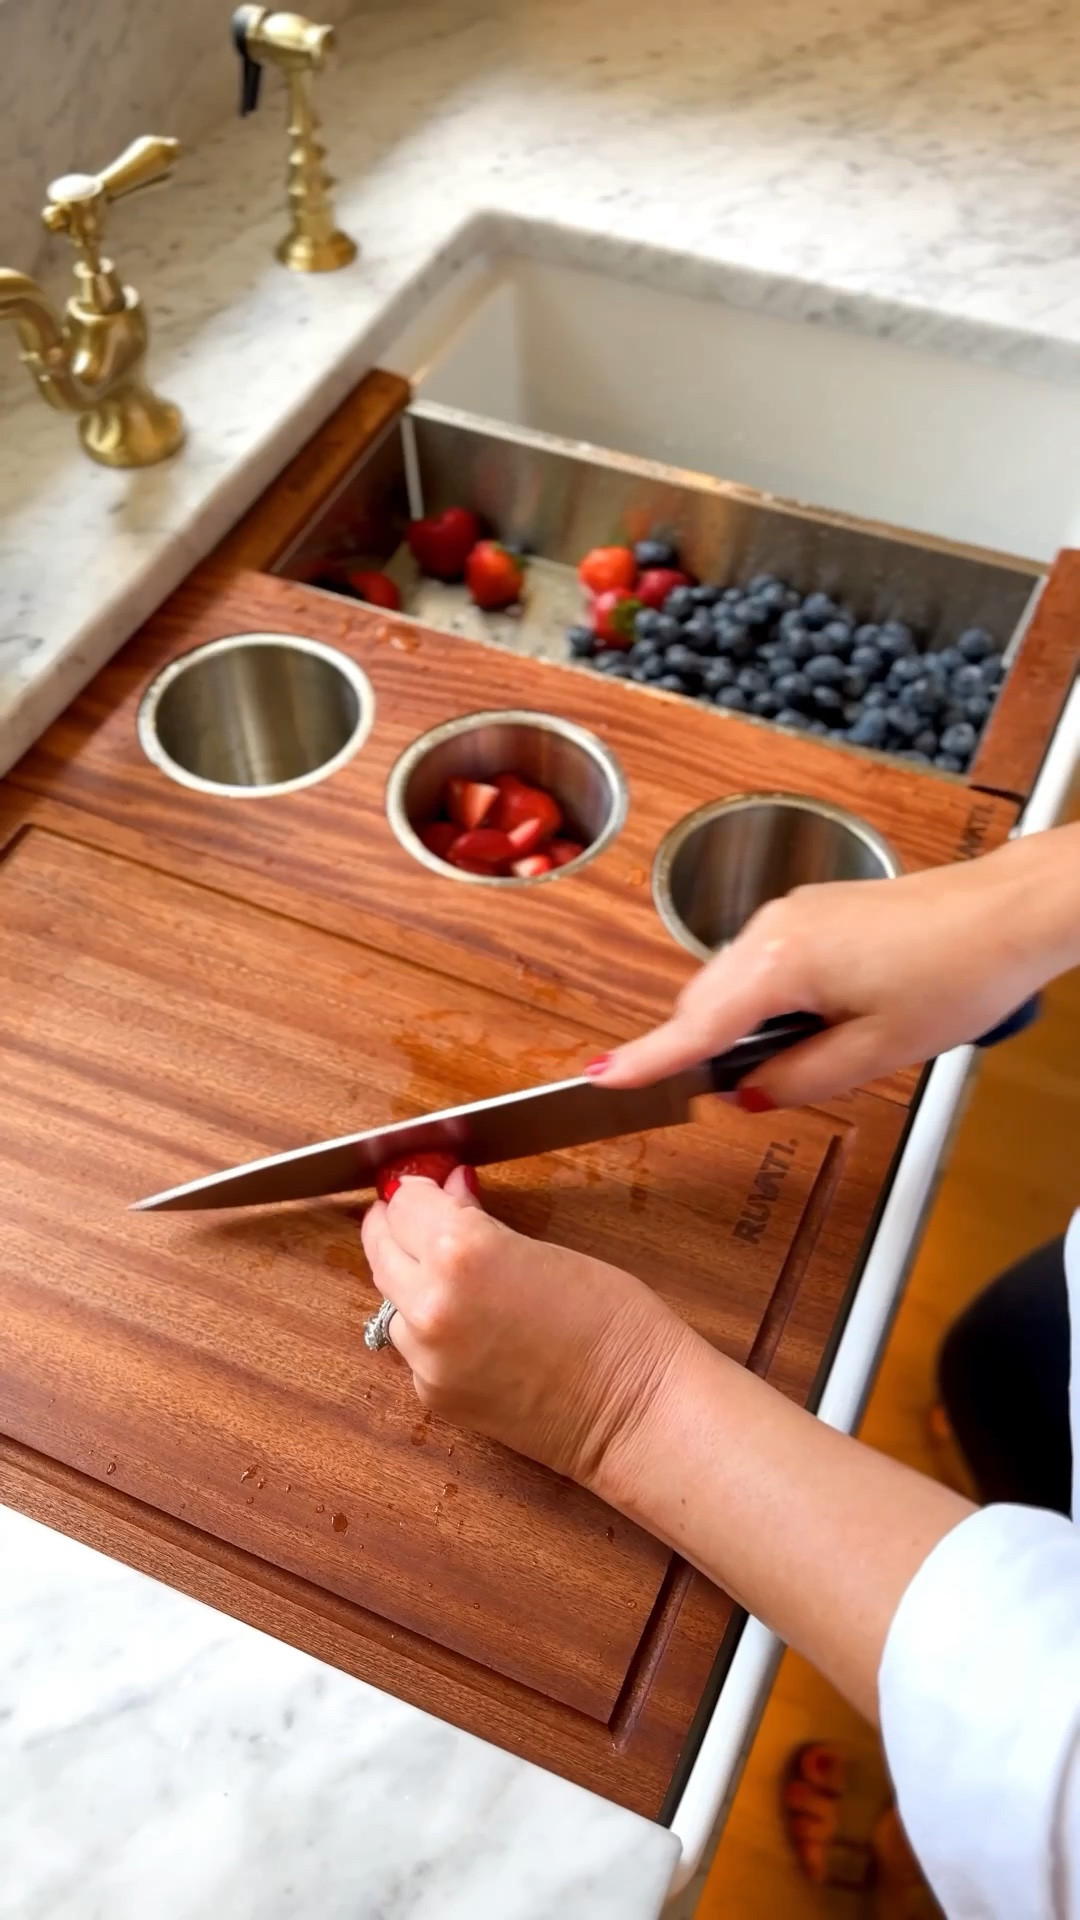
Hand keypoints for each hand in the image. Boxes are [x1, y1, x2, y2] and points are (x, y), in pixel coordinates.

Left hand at [360, 1169, 690, 1484]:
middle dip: (399, 1228)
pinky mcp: (433, 1395)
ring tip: (454, 1277)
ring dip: (409, 1283)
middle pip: (380, 1247)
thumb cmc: (612, 1321)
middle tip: (422, 1217)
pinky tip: (472, 1327)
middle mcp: (429, 1304)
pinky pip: (412, 1348)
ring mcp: (426, 1357)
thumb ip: (479, 1222)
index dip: (418, 1190)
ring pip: (389, 1301)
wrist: (635, 1409)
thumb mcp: (542, 1249)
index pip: (403, 1203)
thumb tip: (450, 1193)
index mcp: (459, 1252)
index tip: (430, 1187)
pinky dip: (429, 1332)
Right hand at [594, 827, 1079, 1108]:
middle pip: (704, 1001)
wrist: (1009, 914)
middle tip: (727, 1095)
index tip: (600, 1079)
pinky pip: (763, 963)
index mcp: (782, 961)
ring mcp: (793, 913)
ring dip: (741, 1025)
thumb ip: (798, 1078)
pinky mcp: (813, 911)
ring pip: (733, 982)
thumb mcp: (877, 1052)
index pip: (694, 1023)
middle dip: (703, 1048)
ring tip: (801, 1059)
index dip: (647, 1059)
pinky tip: (813, 1024)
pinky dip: (766, 999)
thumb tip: (745, 1092)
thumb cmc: (960, 972)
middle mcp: (775, 927)